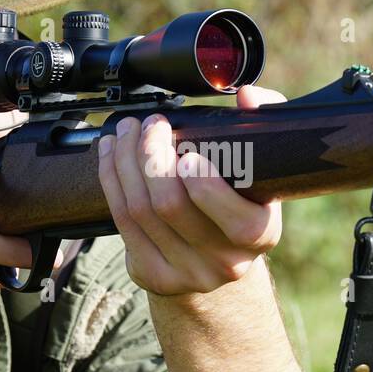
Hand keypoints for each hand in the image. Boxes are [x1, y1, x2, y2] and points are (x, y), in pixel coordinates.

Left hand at [97, 85, 284, 295]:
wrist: (220, 259)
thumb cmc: (240, 201)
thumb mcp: (261, 169)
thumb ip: (261, 124)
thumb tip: (248, 96)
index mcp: (260, 235)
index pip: (236, 220)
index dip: (206, 187)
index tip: (189, 154)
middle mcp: (225, 262)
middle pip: (171, 207)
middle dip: (152, 156)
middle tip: (151, 125)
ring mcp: (186, 273)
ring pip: (140, 211)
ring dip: (125, 162)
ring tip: (127, 132)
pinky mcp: (153, 275)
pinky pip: (121, 222)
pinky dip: (110, 181)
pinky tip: (110, 155)